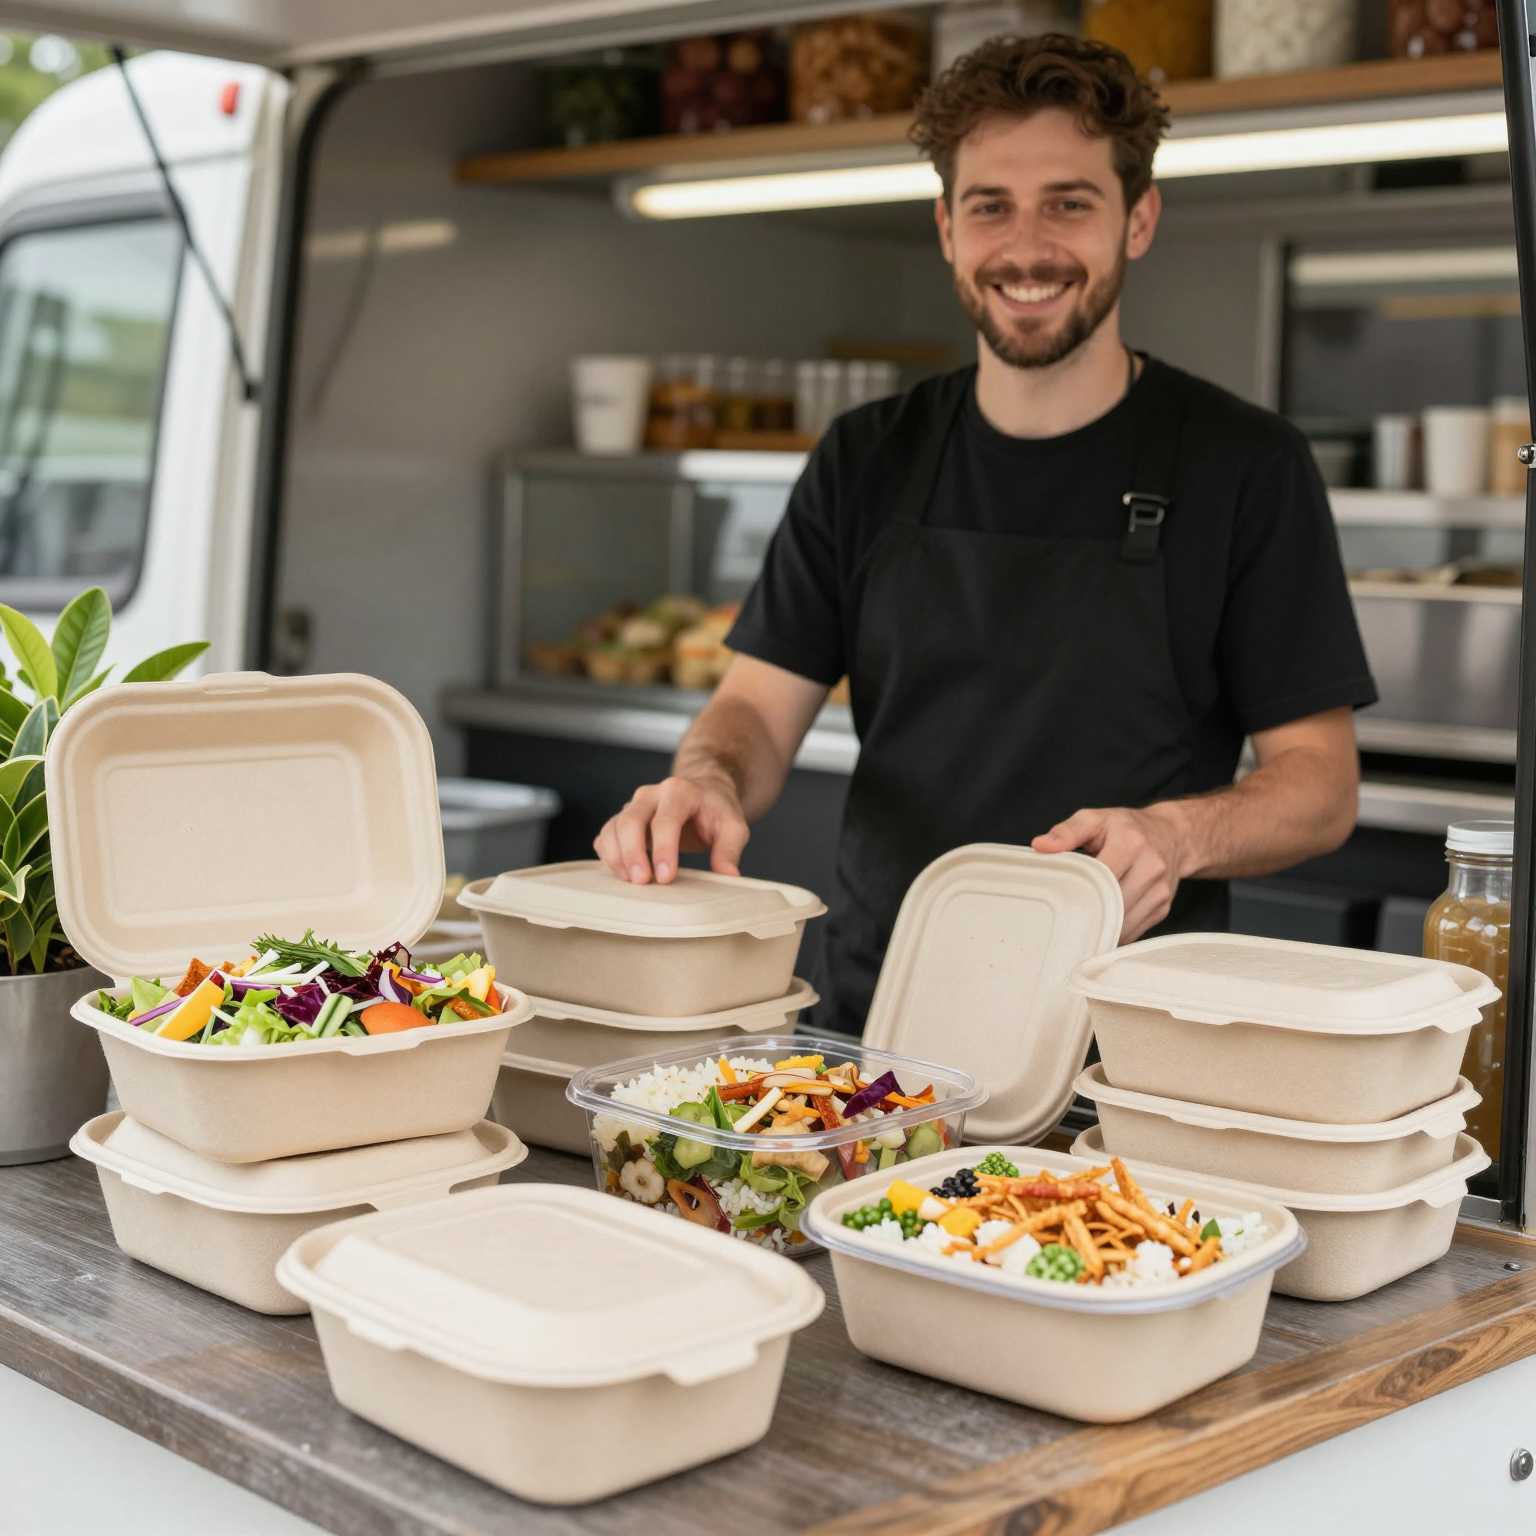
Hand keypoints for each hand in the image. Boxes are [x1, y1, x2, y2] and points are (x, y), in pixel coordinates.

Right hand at [594, 774, 749, 883]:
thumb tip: (728, 874)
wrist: (703, 792)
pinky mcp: (623, 819)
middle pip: (631, 820)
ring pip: (613, 827)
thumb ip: (730, 848)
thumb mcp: (734, 825)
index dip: (663, 850)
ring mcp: (634, 805)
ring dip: (617, 857)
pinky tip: (622, 873)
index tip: (665, 878)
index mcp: (679, 791)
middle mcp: (651, 794)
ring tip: (631, 881)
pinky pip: (606, 835)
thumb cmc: (716, 810)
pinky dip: (608, 855)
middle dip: (632, 853)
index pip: (665, 820)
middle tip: (641, 882)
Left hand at [1032, 805, 1186, 941]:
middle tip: (1064, 919)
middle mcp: (1151, 867)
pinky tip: (1101, 925)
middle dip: (1089, 912)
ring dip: (1102, 927)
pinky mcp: (1163, 907)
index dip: (1080, 890)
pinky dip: (1116, 932)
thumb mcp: (1094, 819)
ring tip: (1081, 924)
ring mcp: (1161, 890)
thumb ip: (1067, 831)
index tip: (1060, 898)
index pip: (1102, 876)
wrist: (1172, 834)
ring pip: (1125, 923)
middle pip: (1113, 903)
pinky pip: (1135, 930)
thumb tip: (1041, 846)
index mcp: (1131, 843)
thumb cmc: (1125, 827)